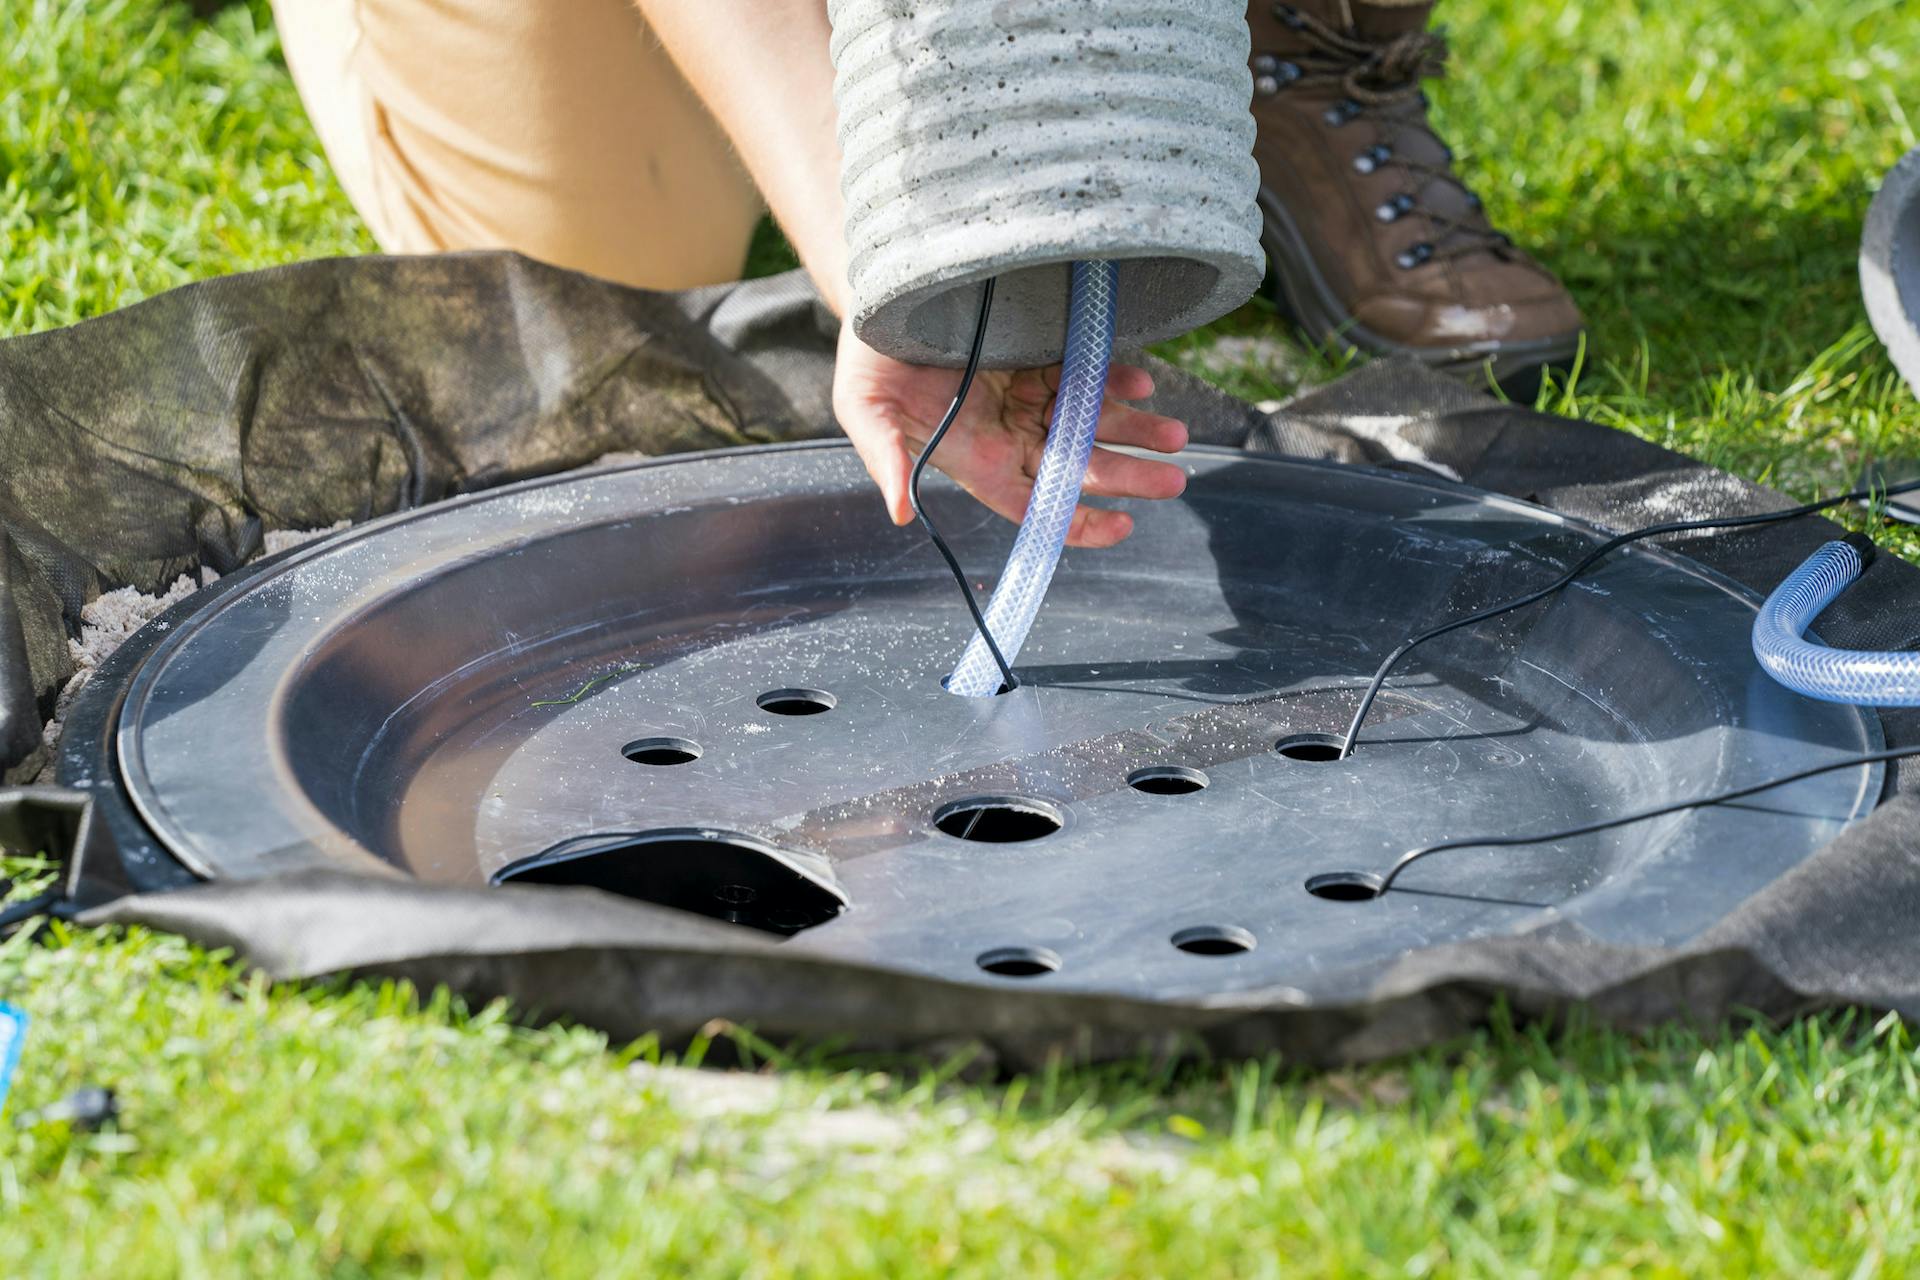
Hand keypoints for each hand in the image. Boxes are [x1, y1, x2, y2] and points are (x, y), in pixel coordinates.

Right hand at [831, 322, 1188, 548]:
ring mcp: (1029, 396)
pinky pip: (1087, 374)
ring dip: (1136, 429)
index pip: (1032, 504)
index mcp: (975, 459)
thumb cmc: (867, 360)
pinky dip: (1116, 378)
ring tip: (1177, 435)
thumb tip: (902, 515)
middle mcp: (1009, 434)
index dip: (1076, 520)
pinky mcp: (1041, 357)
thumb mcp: (863, 409)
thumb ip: (884, 461)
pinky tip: (1142, 380)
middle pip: (1077, 466)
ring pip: (1092, 423)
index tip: (1122, 526)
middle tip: (1174, 480)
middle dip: (1127, 475)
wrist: (880, 296)